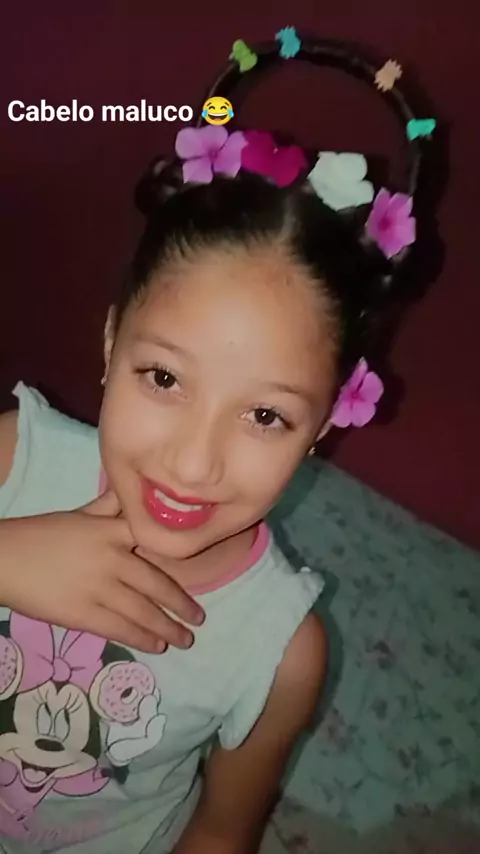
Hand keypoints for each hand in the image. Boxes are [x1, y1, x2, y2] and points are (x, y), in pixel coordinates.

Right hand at [0, 490, 203, 652]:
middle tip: (199, 618)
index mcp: (111, 531)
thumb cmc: (41, 534)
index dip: (179, 560)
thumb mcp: (80, 513)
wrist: (4, 559)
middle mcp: (111, 559)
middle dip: (181, 605)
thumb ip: (110, 507)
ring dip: (167, 627)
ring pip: (142, 611)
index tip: (198, 574)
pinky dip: (141, 638)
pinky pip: (119, 628)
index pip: (154, 543)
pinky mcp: (82, 614)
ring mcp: (98, 588)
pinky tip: (156, 646)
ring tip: (185, 639)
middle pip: (156, 584)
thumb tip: (134, 492)